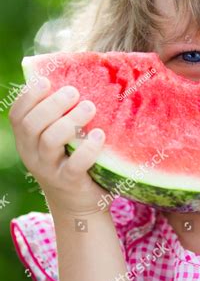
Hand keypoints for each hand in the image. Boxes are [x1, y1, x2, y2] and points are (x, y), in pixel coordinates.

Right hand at [9, 77, 110, 216]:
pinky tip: (100, 135)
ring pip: (50, 140)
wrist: (78, 202)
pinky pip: (75, 164)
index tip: (47, 81)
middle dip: (53, 104)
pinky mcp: (69, 182)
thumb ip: (61, 115)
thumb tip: (77, 78)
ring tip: (89, 107)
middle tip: (74, 92)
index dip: (29, 96)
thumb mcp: (60, 138)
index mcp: (27, 139)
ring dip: (71, 121)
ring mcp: (49, 169)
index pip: (17, 114)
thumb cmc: (71, 158)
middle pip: (32, 124)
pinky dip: (88, 148)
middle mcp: (32, 153)